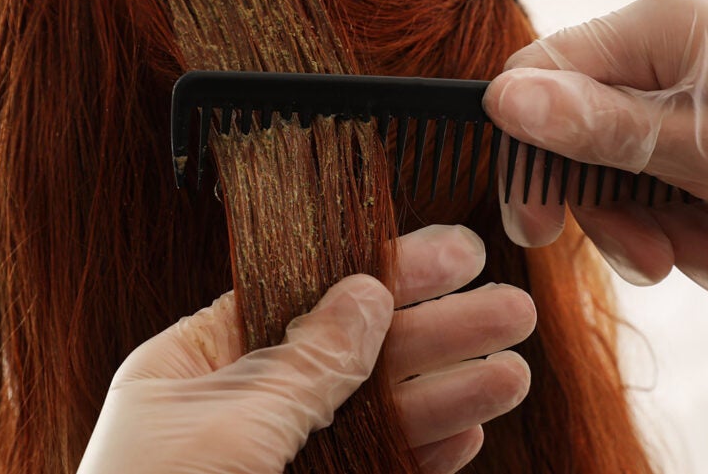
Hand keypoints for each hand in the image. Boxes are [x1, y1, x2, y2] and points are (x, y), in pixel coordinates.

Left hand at [77, 224, 535, 473]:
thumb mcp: (232, 421)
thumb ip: (306, 362)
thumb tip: (364, 291)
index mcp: (194, 365)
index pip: (302, 295)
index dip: (381, 271)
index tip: (453, 254)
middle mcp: (238, 409)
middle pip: (354, 355)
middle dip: (435, 333)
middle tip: (511, 310)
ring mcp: (276, 464)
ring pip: (374, 418)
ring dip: (445, 394)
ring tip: (513, 372)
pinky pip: (374, 471)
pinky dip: (420, 454)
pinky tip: (469, 434)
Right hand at [485, 0, 707, 291]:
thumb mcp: (700, 151)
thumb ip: (595, 128)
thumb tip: (501, 100)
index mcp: (656, 20)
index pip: (541, 74)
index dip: (529, 156)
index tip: (541, 229)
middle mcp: (666, 23)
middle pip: (591, 124)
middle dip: (622, 207)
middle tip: (658, 267)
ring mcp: (693, 50)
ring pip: (634, 144)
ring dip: (667, 216)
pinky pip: (674, 141)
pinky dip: (695, 195)